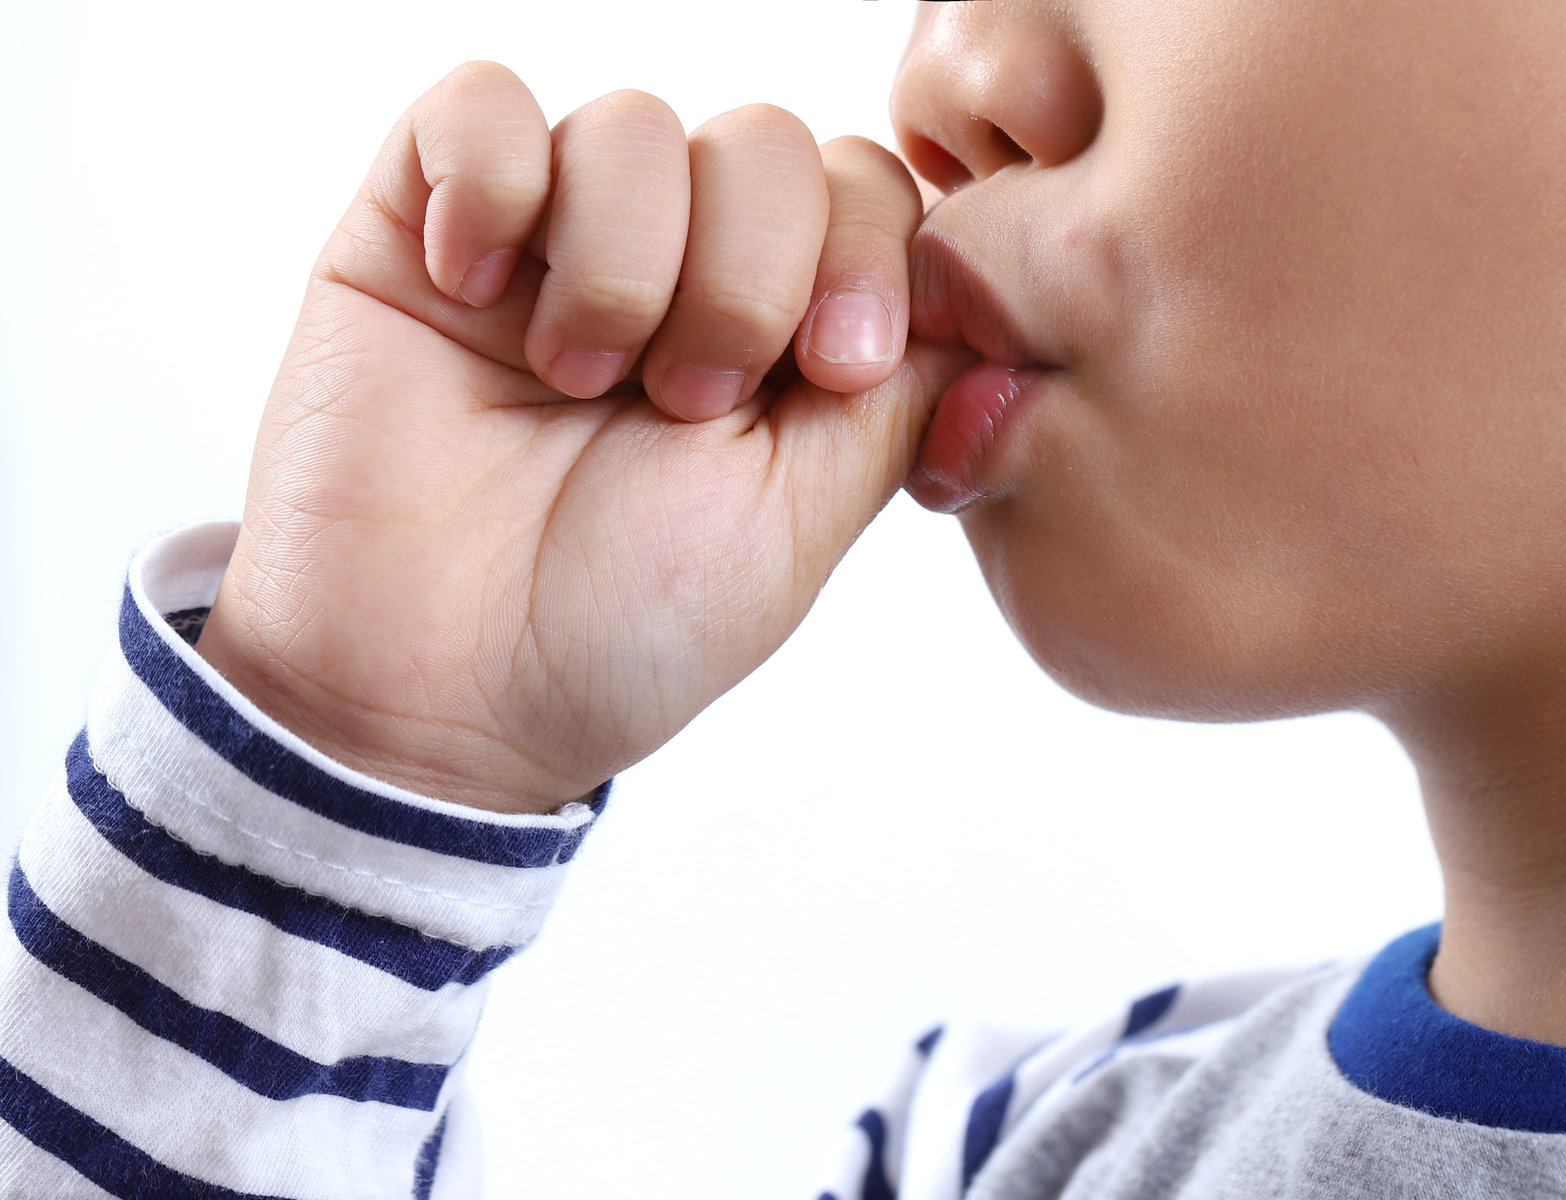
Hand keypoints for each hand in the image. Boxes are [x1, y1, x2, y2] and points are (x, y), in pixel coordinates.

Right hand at [195, 62, 966, 812]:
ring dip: (620, 264)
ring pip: (634, 123)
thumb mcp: (801, 518)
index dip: (867, 254)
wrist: (436, 698)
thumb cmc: (623, 629)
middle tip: (685, 400)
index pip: (867, 192)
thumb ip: (892, 389)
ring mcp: (549, 235)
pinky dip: (490, 184)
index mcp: (777, 331)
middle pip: (767, 141)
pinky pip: (477, 102)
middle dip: (746, 274)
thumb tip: (965, 284)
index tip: (829, 369)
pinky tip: (474, 293)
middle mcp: (673, 265)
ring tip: (574, 383)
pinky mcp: (420, 220)